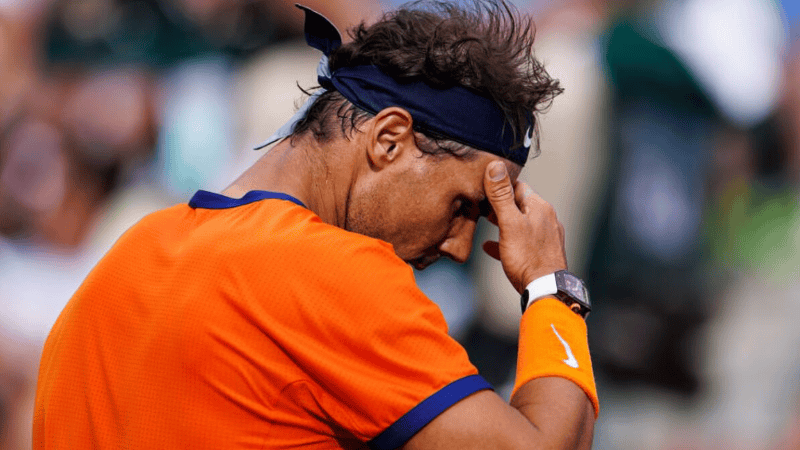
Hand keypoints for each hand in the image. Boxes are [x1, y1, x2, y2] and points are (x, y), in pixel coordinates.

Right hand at [482, 161, 566, 292]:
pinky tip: (492, 248)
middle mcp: (546, 218)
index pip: (518, 186)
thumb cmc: (527, 257)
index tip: (483, 186)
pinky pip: (522, 242)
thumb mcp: (509, 223)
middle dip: (500, 204)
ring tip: (485, 223)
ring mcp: (546, 236)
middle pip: (519, 204)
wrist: (545, 289)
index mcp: (539, 207)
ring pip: (521, 223)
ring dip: (504, 222)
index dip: (499, 185)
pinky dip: (508, 241)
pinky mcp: (543, 253)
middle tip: (480, 206)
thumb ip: (501, 196)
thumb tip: (495, 166)